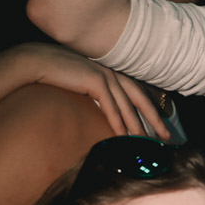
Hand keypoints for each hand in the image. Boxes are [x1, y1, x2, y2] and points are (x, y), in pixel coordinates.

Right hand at [15, 42, 168, 138]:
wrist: (37, 61)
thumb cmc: (55, 73)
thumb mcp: (80, 82)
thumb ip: (94, 93)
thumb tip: (102, 109)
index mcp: (110, 72)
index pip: (136, 93)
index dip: (150, 109)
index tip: (160, 125)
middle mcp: (112, 72)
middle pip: (140, 99)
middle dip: (155, 118)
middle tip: (167, 137)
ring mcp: (104, 75)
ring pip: (127, 105)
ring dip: (137, 125)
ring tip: (146, 143)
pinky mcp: (94, 81)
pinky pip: (110, 106)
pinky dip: (118, 121)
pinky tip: (124, 136)